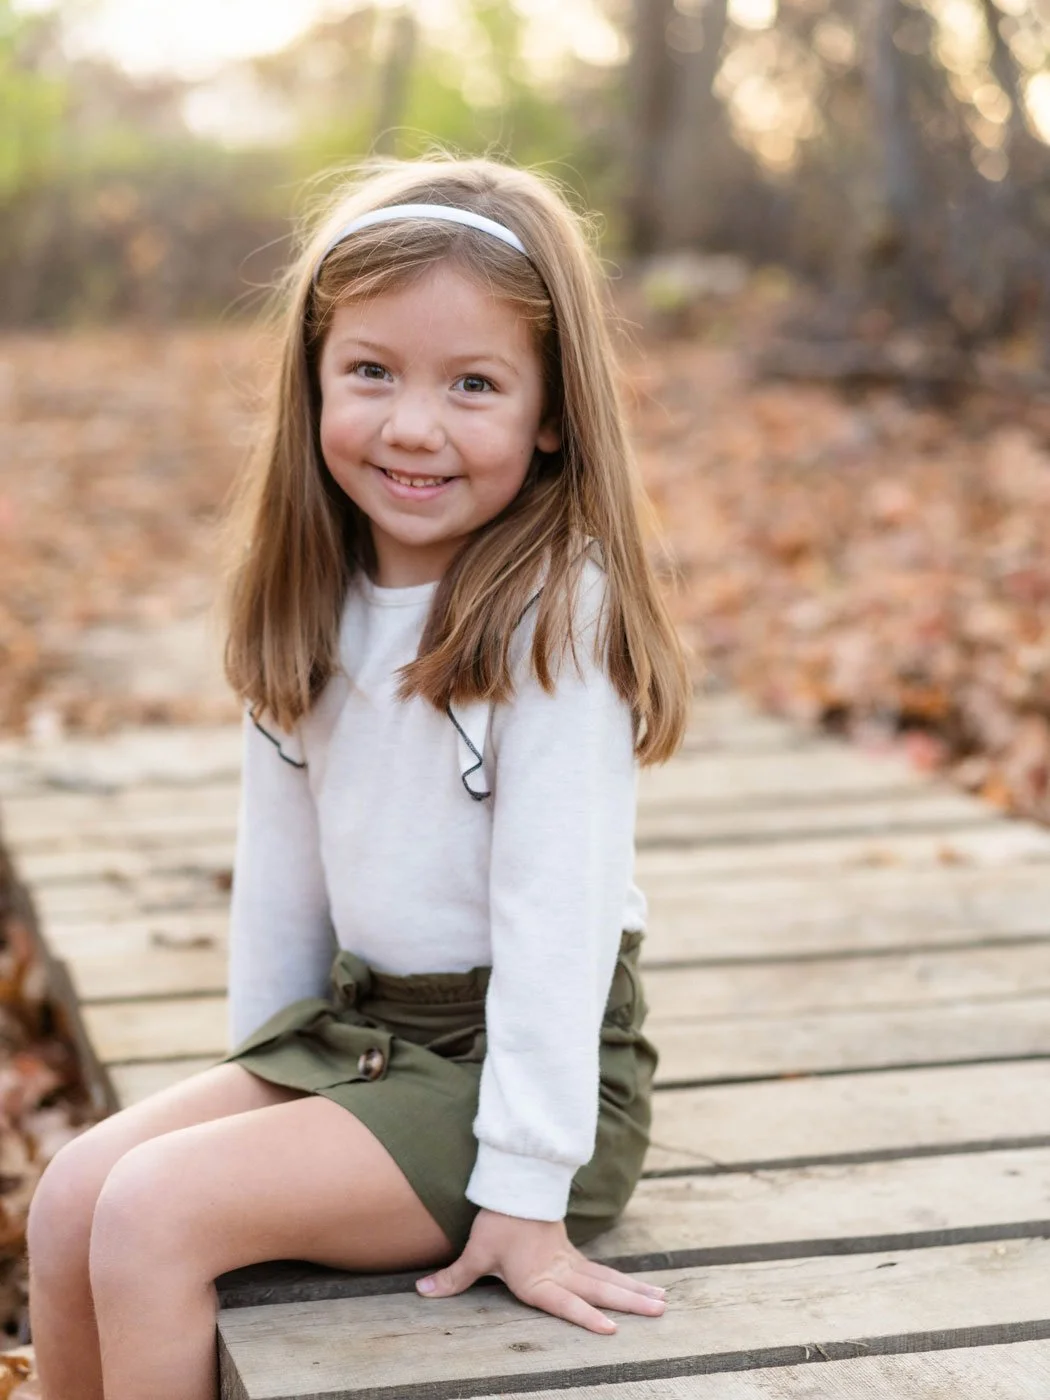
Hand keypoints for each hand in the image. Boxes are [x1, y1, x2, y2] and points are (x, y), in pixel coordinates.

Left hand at [416, 1208, 665, 1333]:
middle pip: (600, 1289)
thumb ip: (454, 1278)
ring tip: (663, 1302)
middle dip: (630, 1302)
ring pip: (607, 1279)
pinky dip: (624, 1281)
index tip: (612, 1328)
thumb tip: (422, 1293)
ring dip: (635, 1290)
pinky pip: (602, 1271)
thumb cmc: (496, 1221)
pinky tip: (643, 1288)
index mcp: (538, 1278)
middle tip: (660, 1311)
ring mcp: (570, 1262)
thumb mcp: (475, 1251)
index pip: (566, 1302)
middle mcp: (560, 1272)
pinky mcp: (572, 1254)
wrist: (513, 1186)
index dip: (586, 1316)